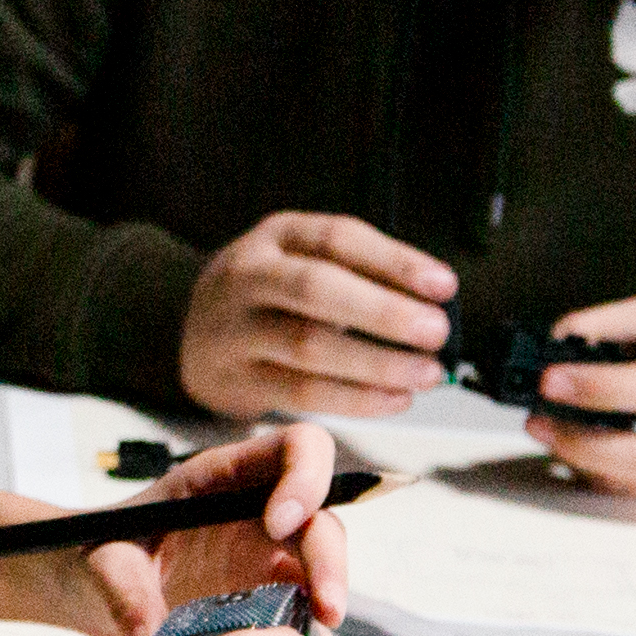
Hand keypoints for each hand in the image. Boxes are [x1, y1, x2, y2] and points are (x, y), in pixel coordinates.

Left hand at [15, 422, 355, 635]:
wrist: (93, 592)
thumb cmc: (100, 555)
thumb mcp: (103, 563)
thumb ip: (124, 591)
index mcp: (223, 477)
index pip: (296, 447)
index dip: (305, 476)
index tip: (279, 522)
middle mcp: (258, 511)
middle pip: (323, 517)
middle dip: (332, 559)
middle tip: (325, 607)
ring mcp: (267, 558)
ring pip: (324, 570)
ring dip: (326, 604)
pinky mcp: (267, 602)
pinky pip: (303, 617)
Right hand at [178, 210, 454, 418]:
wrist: (190, 332)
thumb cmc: (273, 296)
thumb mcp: (304, 261)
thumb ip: (362, 276)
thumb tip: (437, 306)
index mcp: (278, 235)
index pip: (338, 238)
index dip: (394, 261)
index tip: (445, 286)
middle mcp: (249, 275)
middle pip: (315, 288)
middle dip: (384, 312)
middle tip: (436, 332)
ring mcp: (235, 329)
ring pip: (308, 345)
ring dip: (377, 363)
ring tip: (426, 375)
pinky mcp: (235, 379)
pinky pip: (301, 393)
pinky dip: (355, 399)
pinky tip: (394, 399)